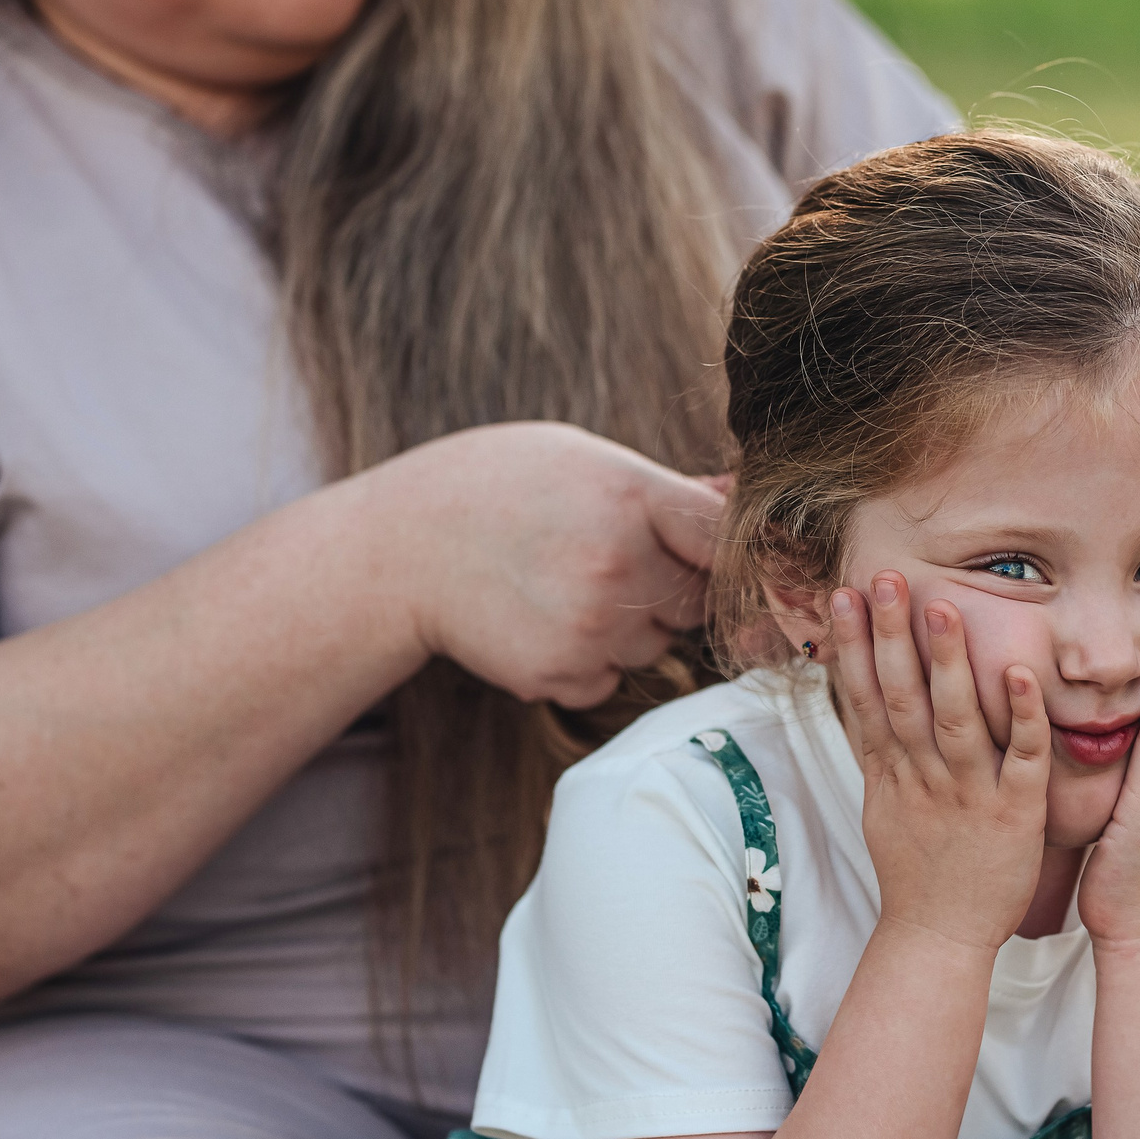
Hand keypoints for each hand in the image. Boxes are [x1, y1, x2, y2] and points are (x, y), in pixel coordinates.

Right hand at [361, 422, 725, 708]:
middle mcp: (619, 565)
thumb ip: (665, 489)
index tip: (690, 544)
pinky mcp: (560, 675)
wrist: (399, 549)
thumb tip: (740, 496)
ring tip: (564, 584)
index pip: (724, 537)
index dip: (715, 544)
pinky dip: (587, 662)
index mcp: (631, 497)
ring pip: (656, 645)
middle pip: (698, 600)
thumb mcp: (579, 459)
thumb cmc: (495, 486)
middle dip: (669, 586)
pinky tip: (541, 620)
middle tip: (608, 558)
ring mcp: (590, 627)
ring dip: (628, 626)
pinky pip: (609, 679)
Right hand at [831, 573, 1050, 952]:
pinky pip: (1020, 759)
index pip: (864, 697)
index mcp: (891, 772)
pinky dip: (1019, 716)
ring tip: (942, 606)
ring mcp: (968, 794)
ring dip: (948, 663)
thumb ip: (876, 745)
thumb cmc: (915, 867)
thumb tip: (855, 690)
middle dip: (890, 637)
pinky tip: (1021, 673)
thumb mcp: (879, 803)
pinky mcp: (1015, 814)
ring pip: (954, 720)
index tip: (844, 593)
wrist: (940, 938)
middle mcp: (923, 777)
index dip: (853, 645)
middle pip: (901, 698)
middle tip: (885, 578)